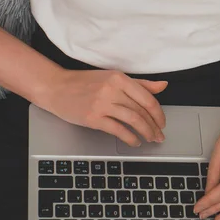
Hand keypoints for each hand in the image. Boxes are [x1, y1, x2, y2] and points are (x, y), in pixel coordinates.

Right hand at [41, 68, 167, 146]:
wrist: (56, 87)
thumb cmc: (84, 82)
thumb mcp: (113, 77)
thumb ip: (139, 83)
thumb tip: (163, 86)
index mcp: (119, 78)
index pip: (147, 98)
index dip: (158, 113)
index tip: (162, 122)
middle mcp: (112, 89)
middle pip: (142, 110)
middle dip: (154, 126)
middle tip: (159, 135)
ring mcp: (102, 104)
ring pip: (133, 120)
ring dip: (146, 132)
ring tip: (150, 139)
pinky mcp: (93, 118)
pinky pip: (117, 130)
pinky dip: (129, 138)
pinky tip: (134, 141)